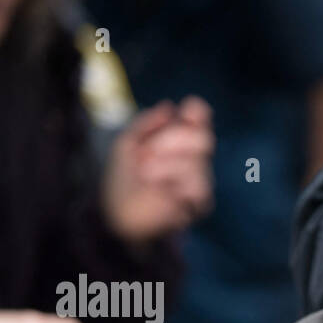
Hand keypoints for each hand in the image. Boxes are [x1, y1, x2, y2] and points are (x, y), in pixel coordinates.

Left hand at [103, 96, 214, 242]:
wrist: (118, 216)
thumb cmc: (123, 181)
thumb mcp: (127, 144)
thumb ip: (146, 123)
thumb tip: (170, 106)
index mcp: (178, 142)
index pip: (199, 121)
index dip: (198, 113)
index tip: (190, 109)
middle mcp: (194, 159)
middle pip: (203, 138)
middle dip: (174, 140)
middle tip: (148, 152)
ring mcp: (200, 181)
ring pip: (197, 161)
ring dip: (166, 164)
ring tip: (146, 174)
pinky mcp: (201, 203)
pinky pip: (197, 184)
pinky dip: (173, 181)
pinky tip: (159, 188)